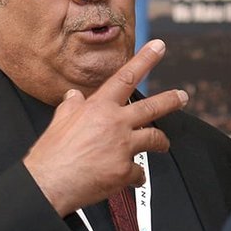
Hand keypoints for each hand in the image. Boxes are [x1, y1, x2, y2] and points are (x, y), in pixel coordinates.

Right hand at [23, 40, 188, 215]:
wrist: (48, 183)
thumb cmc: (51, 154)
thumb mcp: (59, 121)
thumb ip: (71, 106)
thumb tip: (74, 95)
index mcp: (98, 108)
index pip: (125, 77)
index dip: (145, 60)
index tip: (158, 47)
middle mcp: (114, 123)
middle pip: (151, 107)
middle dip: (171, 100)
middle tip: (182, 96)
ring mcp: (123, 147)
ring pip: (154, 138)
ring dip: (161, 143)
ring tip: (163, 145)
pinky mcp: (125, 171)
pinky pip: (139, 172)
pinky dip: (135, 176)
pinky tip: (129, 179)